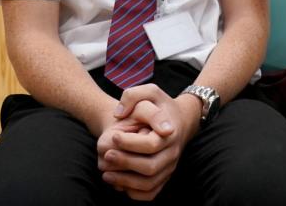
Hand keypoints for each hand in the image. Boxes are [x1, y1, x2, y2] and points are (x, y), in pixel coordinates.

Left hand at [97, 84, 200, 200]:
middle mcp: (173, 153)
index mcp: (170, 133)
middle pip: (150, 167)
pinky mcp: (165, 177)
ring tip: (106, 174)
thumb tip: (119, 114)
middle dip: (124, 163)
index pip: (151, 144)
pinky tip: (118, 183)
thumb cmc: (160, 106)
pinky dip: (133, 193)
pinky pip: (151, 193)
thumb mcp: (150, 92)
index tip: (113, 136)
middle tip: (106, 155)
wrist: (180, 120)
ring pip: (149, 183)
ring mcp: (170, 167)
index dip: (129, 143)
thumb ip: (132, 95)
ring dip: (125, 181)